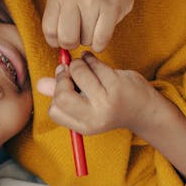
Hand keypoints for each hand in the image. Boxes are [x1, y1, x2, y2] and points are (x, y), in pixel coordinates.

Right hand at [36, 52, 156, 135]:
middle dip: (63, 77)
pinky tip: (95, 62)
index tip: (65, 83)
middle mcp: (95, 117)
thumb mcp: (87, 106)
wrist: (146, 109)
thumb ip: (63, 96)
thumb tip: (40, 84)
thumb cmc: (112, 105)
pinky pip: (93, 63)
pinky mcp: (117, 85)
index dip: (57, 93)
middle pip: (62, 94)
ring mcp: (107, 101)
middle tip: (70, 72)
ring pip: (77, 72)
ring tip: (86, 66)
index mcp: (84, 126)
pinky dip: (90, 58)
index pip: (55, 110)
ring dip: (79, 63)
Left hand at [42, 0, 139, 51]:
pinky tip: (102, 33)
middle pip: (66, 39)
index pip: (49, 31)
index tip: (65, 36)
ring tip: (95, 24)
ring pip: (86, 41)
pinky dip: (100, 44)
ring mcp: (92, 2)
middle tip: (80, 35)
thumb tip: (60, 51)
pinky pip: (101, 41)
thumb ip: (58, 19)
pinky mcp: (111, 9)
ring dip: (90, 39)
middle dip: (73, 43)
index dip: (57, 40)